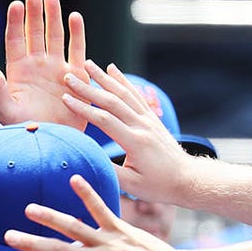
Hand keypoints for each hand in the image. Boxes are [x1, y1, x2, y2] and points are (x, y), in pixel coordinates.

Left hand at [0, 0, 87, 128]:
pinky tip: (75, 17)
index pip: (15, 41)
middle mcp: (37, 67)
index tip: (15, 4)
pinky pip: (77, 51)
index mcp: (18, 72)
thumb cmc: (24, 131)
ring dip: (54, 19)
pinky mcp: (76, 77)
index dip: (15, 23)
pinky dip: (77, 34)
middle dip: (35, 15)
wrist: (50, 145)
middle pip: (35, 34)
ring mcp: (57, 70)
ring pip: (55, 38)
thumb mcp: (6, 110)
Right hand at [61, 61, 203, 204]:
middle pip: (112, 101)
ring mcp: (148, 120)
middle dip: (88, 88)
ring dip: (104, 78)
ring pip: (123, 93)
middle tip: (69, 76)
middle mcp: (142, 126)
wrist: (187, 179)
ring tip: (88, 64)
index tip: (65, 98)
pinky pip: (135, 95)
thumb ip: (108, 170)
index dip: (83, 108)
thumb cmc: (157, 186)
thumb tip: (84, 158)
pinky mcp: (151, 118)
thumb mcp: (131, 185)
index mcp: (135, 142)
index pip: (104, 120)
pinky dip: (123, 81)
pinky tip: (113, 70)